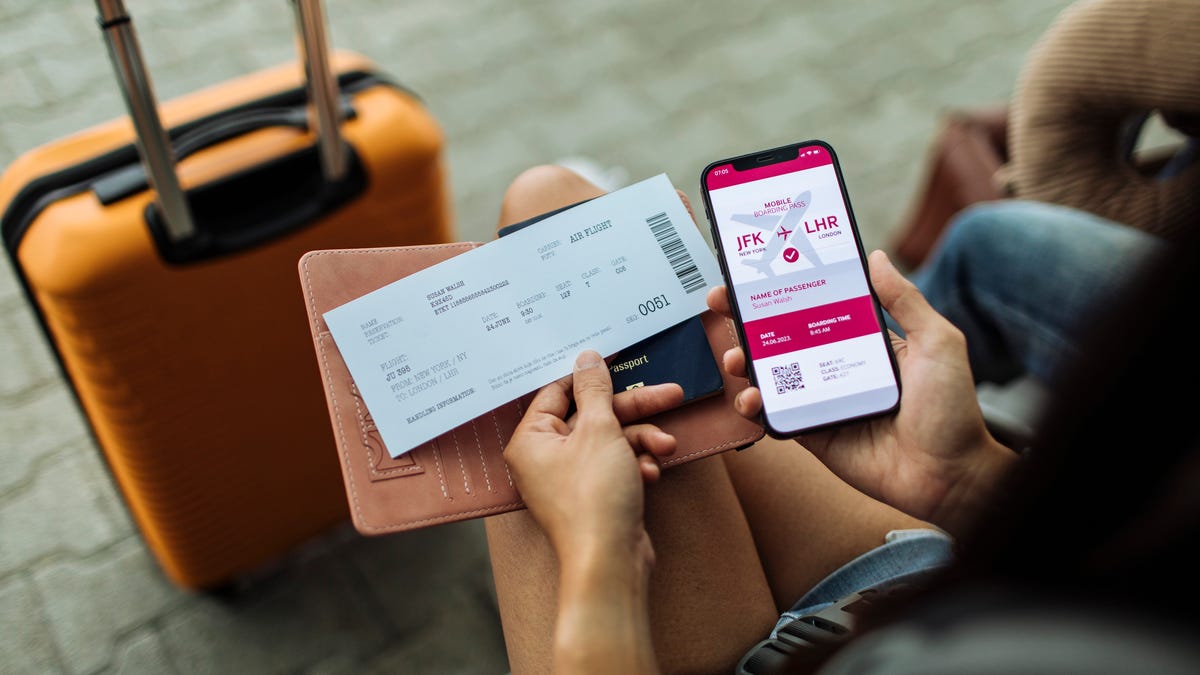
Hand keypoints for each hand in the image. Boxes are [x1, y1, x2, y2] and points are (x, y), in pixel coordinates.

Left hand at [504, 351, 681, 566]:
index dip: (590, 377)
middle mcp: (545, 458)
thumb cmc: (593, 497)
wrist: (610, 561)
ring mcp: (571, 479)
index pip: (558, 392)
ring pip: (611, 442)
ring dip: (642, 441)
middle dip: (635, 410)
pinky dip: (637, 466)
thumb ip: (595, 391)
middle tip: (670, 394)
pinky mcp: (595, 496)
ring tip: (665, 446)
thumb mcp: (599, 430)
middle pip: (592, 416)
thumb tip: (586, 359)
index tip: (616, 360)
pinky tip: (650, 475)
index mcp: (531, 440)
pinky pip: (617, 467)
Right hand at [706, 250, 1015, 531]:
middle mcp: (835, 366)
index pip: (813, 305)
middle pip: (780, 336)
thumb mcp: (936, 342)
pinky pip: (775, 416)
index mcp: (861, 339)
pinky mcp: (813, 433)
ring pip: (770, 374)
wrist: (950, 475)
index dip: (782, 289)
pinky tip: (751, 399)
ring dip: (743, 362)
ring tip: (736, 359)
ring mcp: (821, 399)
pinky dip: (756, 406)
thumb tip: (875, 257)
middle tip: (721, 303)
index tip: (753, 272)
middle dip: (745, 319)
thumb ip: (905, 300)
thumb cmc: (953, 409)